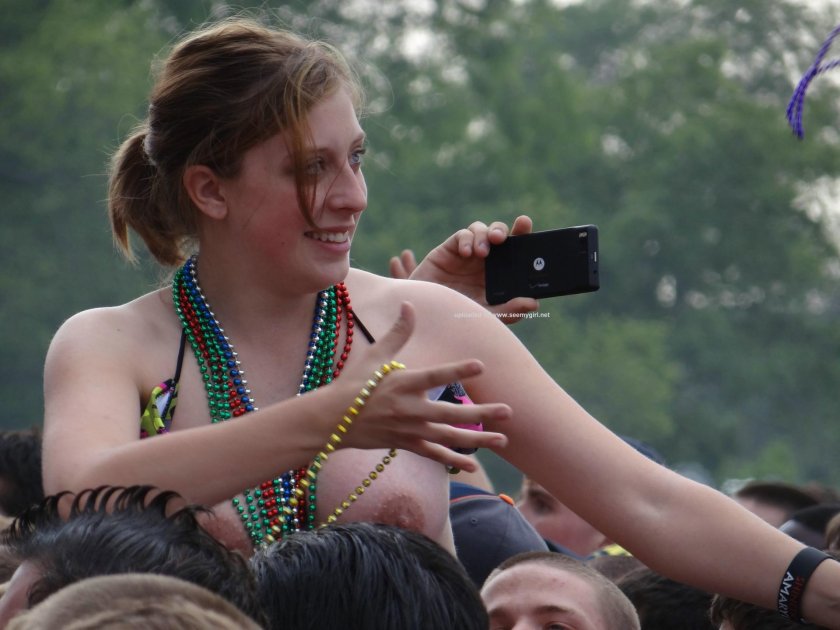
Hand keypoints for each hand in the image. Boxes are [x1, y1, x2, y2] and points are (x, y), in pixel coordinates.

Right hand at [339, 302, 508, 470]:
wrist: (331, 420)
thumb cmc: (353, 384)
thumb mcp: (374, 355)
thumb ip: (398, 332)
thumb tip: (409, 305)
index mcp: (403, 383)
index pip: (435, 375)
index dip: (458, 370)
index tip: (481, 365)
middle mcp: (409, 408)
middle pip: (451, 412)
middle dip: (482, 413)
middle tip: (509, 411)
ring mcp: (409, 429)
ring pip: (448, 437)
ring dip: (477, 439)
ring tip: (503, 440)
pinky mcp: (405, 444)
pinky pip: (433, 454)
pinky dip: (452, 460)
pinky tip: (473, 466)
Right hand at [390, 216, 539, 323]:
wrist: (425, 315)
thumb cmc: (456, 318)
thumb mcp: (485, 317)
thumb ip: (508, 311)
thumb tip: (533, 304)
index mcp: (499, 274)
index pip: (517, 252)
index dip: (525, 238)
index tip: (528, 229)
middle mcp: (485, 261)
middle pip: (500, 235)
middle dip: (505, 230)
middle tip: (502, 238)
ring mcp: (467, 254)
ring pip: (482, 229)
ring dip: (486, 234)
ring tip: (483, 252)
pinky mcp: (449, 249)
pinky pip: (462, 235)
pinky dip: (466, 240)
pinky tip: (465, 253)